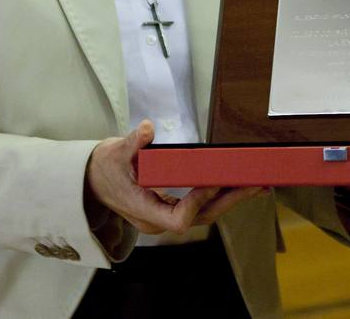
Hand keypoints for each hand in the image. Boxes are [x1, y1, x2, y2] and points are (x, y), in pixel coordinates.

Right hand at [85, 120, 263, 234]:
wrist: (92, 181)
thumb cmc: (104, 169)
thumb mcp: (115, 153)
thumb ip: (132, 143)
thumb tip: (145, 129)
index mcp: (145, 211)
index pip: (178, 219)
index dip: (197, 203)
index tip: (210, 182)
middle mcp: (159, 220)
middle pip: (201, 217)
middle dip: (229, 200)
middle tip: (254, 184)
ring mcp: (167, 216)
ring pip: (205, 214)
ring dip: (231, 199)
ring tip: (257, 185)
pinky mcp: (173, 208)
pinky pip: (202, 207)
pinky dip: (221, 196)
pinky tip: (238, 184)